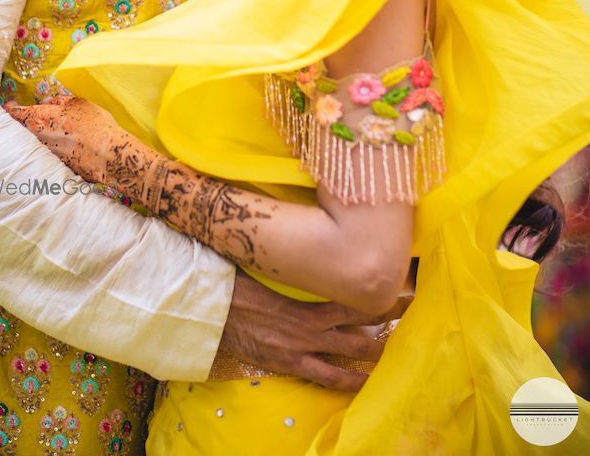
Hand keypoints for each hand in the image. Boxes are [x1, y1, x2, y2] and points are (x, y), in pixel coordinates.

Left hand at [6, 97, 120, 183]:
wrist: (107, 155)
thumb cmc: (94, 124)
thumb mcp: (78, 103)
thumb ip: (59, 101)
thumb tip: (48, 103)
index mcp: (40, 118)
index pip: (15, 113)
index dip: (10, 109)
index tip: (10, 105)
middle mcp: (37, 138)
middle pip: (21, 130)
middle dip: (22, 124)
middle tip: (27, 118)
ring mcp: (45, 155)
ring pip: (33, 144)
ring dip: (38, 138)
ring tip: (50, 133)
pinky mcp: (56, 167)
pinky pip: (47, 155)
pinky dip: (50, 150)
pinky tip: (64, 147)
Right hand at [218, 270, 411, 390]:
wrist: (215, 311)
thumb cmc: (240, 282)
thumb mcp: (268, 265)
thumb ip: (292, 259)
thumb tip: (307, 240)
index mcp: (308, 296)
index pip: (353, 295)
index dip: (378, 295)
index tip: (401, 288)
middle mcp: (313, 323)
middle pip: (360, 323)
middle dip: (386, 321)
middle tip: (409, 317)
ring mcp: (304, 346)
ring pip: (350, 351)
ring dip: (374, 351)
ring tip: (395, 351)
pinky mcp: (291, 363)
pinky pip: (326, 377)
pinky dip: (348, 381)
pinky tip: (365, 384)